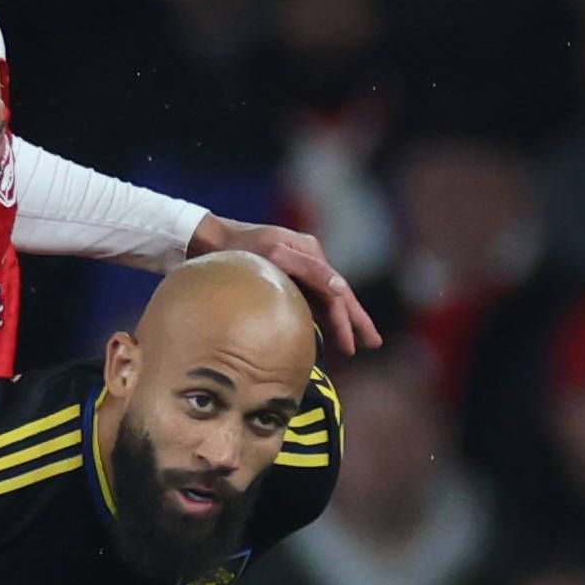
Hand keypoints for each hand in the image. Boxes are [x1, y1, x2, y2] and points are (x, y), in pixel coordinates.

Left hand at [189, 216, 382, 355]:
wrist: (210, 239)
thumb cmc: (239, 248)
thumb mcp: (273, 255)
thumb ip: (307, 270)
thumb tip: (340, 287)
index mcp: (310, 253)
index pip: (337, 292)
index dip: (348, 320)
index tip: (354, 345)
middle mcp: (309, 259)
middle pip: (339, 295)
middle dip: (356, 321)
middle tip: (373, 344)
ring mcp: (299, 268)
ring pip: (327, 299)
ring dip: (342, 321)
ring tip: (355, 345)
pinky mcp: (287, 277)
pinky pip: (311, 300)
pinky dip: (322, 317)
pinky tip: (327, 333)